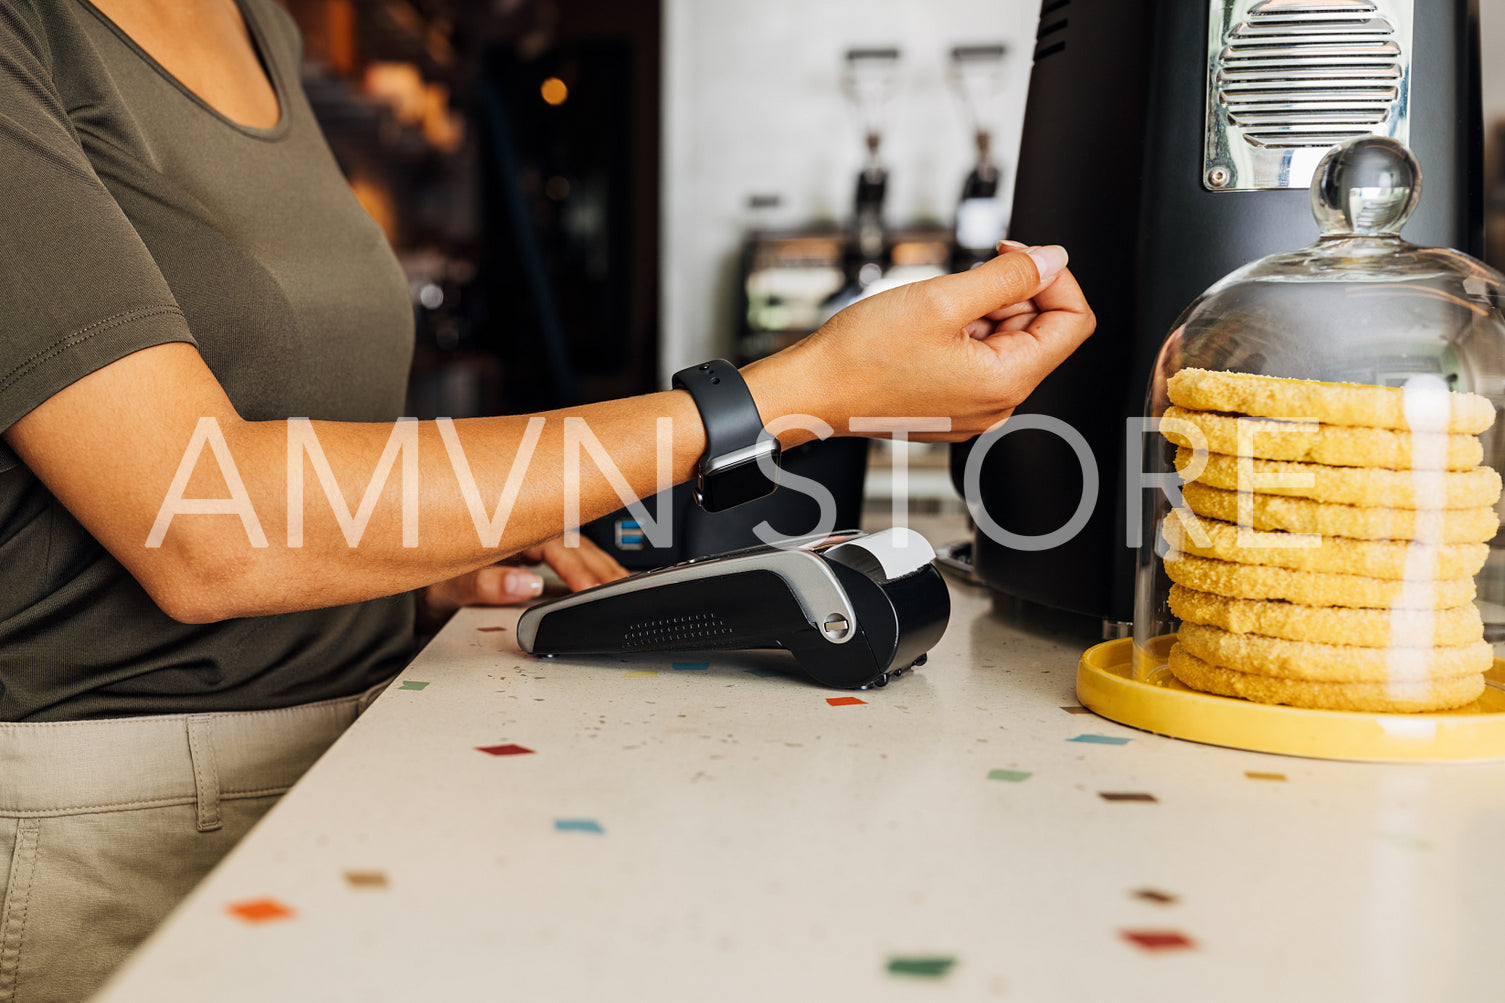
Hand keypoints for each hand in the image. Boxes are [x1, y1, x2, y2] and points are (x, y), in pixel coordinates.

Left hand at [416, 534, 627, 631]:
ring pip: (576, 545)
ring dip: (601, 567)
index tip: (594, 590)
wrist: (412, 585)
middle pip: (573, 542)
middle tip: (623, 594)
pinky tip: (606, 576)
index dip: (578, 569)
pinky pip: (571, 552)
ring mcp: (529, 536)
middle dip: (601, 568)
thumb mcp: (449, 586)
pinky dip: (592, 566)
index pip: (555, 545)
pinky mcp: (533, 549)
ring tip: (623, 587)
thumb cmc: (427, 581)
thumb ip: (486, 585)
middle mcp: (521, 526)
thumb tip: (527, 586)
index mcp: (505, 526)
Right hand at [743, 242, 1092, 442]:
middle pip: (1039, 330)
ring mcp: (976, 408)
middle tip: (962, 281)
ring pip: (1006, 341)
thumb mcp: (942, 299)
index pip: (1073, 320)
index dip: (1053, 276)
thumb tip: (1052, 259)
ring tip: (935, 311)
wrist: (813, 391)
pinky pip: (979, 359)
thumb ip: (1008, 276)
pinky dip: (963, 333)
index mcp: (1006, 382)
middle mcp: (998, 404)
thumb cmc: (861, 357)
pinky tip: (927, 330)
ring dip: (982, 312)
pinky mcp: (954, 404)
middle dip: (1010, 294)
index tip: (1018, 255)